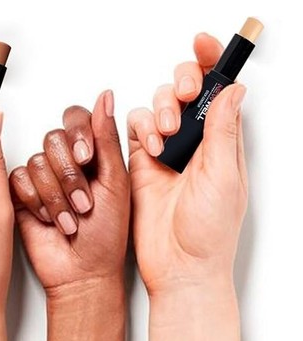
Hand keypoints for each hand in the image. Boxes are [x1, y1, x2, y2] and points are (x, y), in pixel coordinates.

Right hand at [10, 90, 128, 293]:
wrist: (84, 272)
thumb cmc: (107, 236)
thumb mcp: (116, 184)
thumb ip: (107, 139)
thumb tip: (104, 96)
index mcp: (92, 155)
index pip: (76, 119)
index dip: (77, 134)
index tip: (85, 158)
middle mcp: (65, 163)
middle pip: (53, 139)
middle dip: (69, 176)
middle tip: (83, 204)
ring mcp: (42, 179)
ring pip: (36, 162)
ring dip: (55, 197)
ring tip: (69, 220)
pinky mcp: (21, 196)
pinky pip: (17, 180)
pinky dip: (36, 202)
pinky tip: (48, 220)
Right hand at [128, 34, 246, 293]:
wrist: (179, 268)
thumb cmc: (208, 233)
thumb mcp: (224, 175)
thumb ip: (223, 130)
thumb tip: (232, 88)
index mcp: (222, 143)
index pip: (218, 91)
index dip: (211, 63)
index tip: (203, 45)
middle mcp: (195, 145)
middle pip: (185, 91)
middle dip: (182, 84)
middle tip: (184, 99)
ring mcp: (167, 154)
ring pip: (157, 107)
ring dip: (161, 109)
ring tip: (166, 136)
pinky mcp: (141, 166)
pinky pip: (134, 130)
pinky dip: (140, 127)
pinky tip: (150, 144)